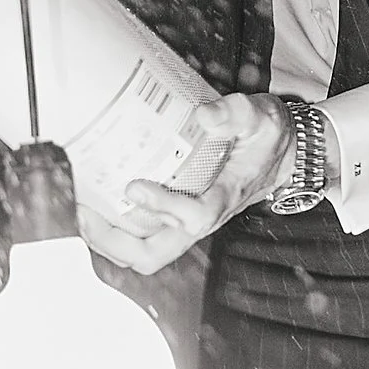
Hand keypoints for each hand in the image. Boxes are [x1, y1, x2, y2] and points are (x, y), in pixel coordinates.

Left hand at [93, 93, 297, 273]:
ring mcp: (188, 223)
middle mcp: (203, 218)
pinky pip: (144, 239)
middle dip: (115, 241)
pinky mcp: (178, 218)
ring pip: (145, 253)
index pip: (194, 216)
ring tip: (84, 212)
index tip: (134, 186)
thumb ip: (236, 114)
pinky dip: (117, 231)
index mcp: (225, 196)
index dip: (162, 207)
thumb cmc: (268, 139)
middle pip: (156, 254)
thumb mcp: (260, 118)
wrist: (284, 157)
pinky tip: (99, 203)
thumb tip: (204, 115)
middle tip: (87, 212)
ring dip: (110, 241)